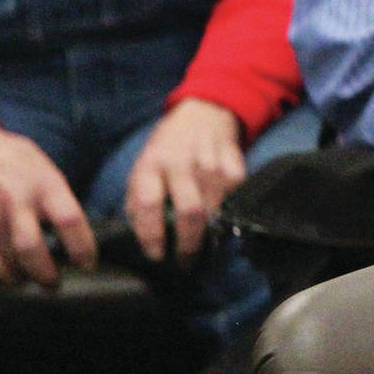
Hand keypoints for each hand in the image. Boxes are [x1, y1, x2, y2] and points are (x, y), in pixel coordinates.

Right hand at [0, 122, 93, 284]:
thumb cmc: (14, 158)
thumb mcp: (44, 168)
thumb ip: (57, 197)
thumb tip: (75, 230)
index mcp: (45, 185)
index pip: (70, 221)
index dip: (82, 248)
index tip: (87, 264)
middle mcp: (17, 202)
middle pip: (33, 250)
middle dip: (45, 275)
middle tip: (53, 284)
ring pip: (6, 261)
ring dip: (19, 277)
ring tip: (27, 280)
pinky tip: (5, 272)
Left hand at [123, 99, 244, 263]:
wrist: (203, 113)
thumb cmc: (167, 147)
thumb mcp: (143, 165)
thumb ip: (139, 197)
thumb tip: (140, 233)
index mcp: (152, 164)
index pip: (149, 204)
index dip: (152, 234)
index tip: (156, 255)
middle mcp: (182, 163)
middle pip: (189, 211)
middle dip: (188, 243)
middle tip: (185, 261)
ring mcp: (212, 162)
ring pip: (215, 208)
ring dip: (209, 232)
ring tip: (202, 244)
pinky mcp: (235, 163)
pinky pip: (234, 197)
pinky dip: (228, 210)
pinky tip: (220, 215)